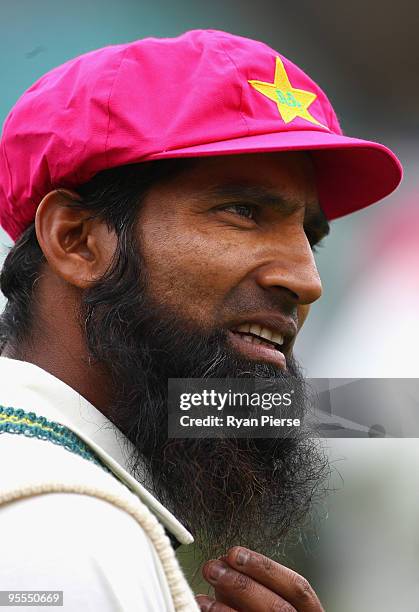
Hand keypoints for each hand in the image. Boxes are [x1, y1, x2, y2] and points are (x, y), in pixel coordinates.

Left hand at [196, 546, 323, 610]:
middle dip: (243, 585)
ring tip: (202, 595)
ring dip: (225, 608)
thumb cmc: (264, 611)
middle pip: (279, 609)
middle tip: (213, 568)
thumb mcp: (266, 598)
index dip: (266, 568)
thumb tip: (225, 561)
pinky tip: (201, 609)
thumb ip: (252, 583)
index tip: (234, 553)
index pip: (298, 587)